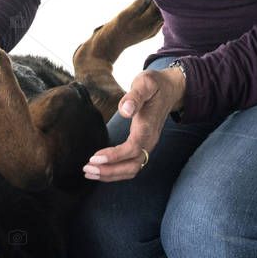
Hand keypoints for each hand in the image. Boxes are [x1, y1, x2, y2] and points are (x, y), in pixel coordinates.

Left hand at [82, 66, 185, 181]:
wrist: (170, 89)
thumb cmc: (155, 85)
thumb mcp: (145, 83)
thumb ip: (134, 96)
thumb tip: (124, 111)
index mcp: (148, 126)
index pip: (132, 149)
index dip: (114, 156)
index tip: (94, 158)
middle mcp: (150, 140)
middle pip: (132, 166)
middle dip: (109, 171)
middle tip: (86, 169)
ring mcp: (148, 145)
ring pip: (132, 169)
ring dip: (111, 174)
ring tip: (89, 172)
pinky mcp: (144, 146)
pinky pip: (131, 165)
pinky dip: (116, 171)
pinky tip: (100, 169)